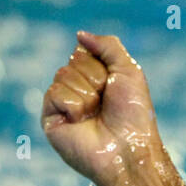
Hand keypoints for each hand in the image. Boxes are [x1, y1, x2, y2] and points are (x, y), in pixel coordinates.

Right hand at [41, 31, 160, 185]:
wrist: (129, 150)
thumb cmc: (134, 116)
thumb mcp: (130, 71)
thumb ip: (108, 46)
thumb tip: (80, 35)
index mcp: (96, 80)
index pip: (84, 52)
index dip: (101, 65)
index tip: (115, 86)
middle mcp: (79, 91)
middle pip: (73, 62)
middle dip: (95, 79)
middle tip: (107, 104)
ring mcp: (64, 105)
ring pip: (62, 75)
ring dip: (87, 94)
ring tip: (96, 115)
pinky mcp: (51, 118)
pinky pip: (54, 93)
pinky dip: (73, 105)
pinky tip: (81, 122)